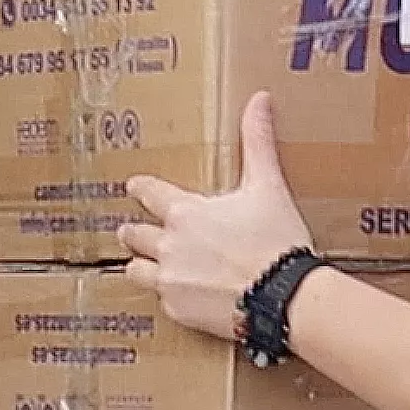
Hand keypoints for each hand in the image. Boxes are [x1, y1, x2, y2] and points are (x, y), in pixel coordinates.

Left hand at [119, 91, 314, 341]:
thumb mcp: (268, 186)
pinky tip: (181, 296)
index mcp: (185, 212)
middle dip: (132, 231)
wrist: (282, 297)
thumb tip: (259, 98)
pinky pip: (163, 302)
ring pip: (137, 271)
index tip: (131, 185)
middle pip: (135, 235)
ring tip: (140, 266)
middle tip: (127, 230)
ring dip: (139, 265)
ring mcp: (170, 281)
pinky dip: (170, 297)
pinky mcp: (179, 312)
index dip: (140, 188)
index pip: (150, 193)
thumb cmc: (276, 240)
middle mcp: (169, 245)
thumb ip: (258, 141)